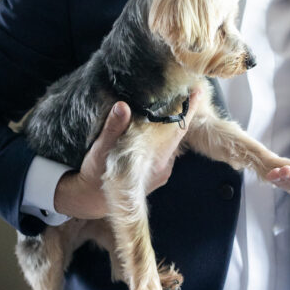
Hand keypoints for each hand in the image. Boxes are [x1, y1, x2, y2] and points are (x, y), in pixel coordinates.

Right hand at [53, 88, 202, 219]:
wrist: (91, 198)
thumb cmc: (95, 173)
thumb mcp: (101, 149)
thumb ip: (113, 128)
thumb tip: (123, 106)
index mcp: (156, 160)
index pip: (178, 131)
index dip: (188, 111)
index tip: (197, 92)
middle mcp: (163, 167)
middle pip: (177, 135)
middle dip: (179, 114)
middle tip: (182, 91)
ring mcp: (162, 171)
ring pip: (171, 143)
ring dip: (170, 126)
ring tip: (169, 104)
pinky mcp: (157, 173)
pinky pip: (166, 150)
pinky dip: (163, 136)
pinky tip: (157, 126)